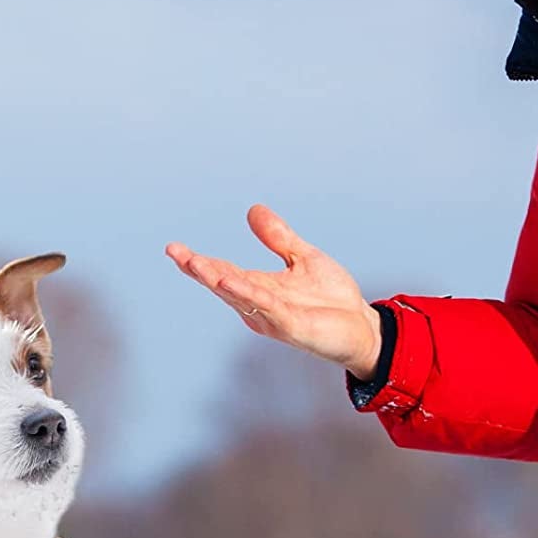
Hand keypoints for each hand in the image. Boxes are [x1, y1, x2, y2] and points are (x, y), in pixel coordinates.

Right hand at [165, 205, 384, 379]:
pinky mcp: (291, 327)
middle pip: (223, 284)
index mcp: (258, 288)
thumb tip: (253, 210)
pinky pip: (265, 307)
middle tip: (176, 253)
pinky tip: (229, 283)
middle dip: (199, 269)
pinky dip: (246, 294)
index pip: (223, 271)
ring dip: (217, 280)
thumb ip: (278, 238)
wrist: (362, 326)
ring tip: (196, 264)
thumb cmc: (331, 299)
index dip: (198, 262)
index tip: (174, 248)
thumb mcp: (303, 258)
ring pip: (239, 296)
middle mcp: (258, 306)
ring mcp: (272, 318)